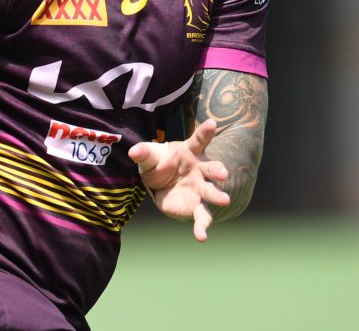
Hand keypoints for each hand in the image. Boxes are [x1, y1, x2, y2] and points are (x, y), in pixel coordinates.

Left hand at [128, 119, 229, 241]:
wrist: (160, 185)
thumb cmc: (159, 164)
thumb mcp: (150, 157)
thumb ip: (143, 153)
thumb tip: (133, 152)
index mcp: (189, 152)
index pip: (199, 140)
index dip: (205, 131)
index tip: (211, 122)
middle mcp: (200, 170)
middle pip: (212, 168)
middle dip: (218, 170)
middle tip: (222, 173)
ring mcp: (201, 189)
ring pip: (212, 192)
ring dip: (218, 196)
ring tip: (225, 200)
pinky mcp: (196, 206)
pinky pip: (201, 217)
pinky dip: (202, 227)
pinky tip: (202, 237)